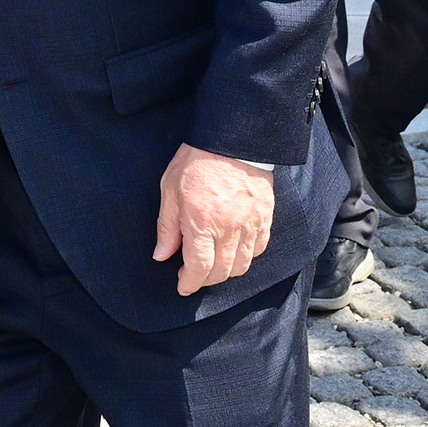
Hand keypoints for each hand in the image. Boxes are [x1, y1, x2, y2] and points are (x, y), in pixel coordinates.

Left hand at [151, 143, 275, 294]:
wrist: (232, 140)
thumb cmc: (196, 162)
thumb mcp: (170, 191)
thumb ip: (167, 227)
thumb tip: (161, 255)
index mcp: (202, 223)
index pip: (199, 268)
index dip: (190, 283)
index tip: (183, 286)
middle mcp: (229, 229)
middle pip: (221, 272)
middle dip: (205, 280)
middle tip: (193, 275)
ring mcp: (251, 224)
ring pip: (243, 265)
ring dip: (226, 272)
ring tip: (213, 265)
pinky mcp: (265, 218)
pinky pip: (259, 249)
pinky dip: (246, 257)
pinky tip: (234, 251)